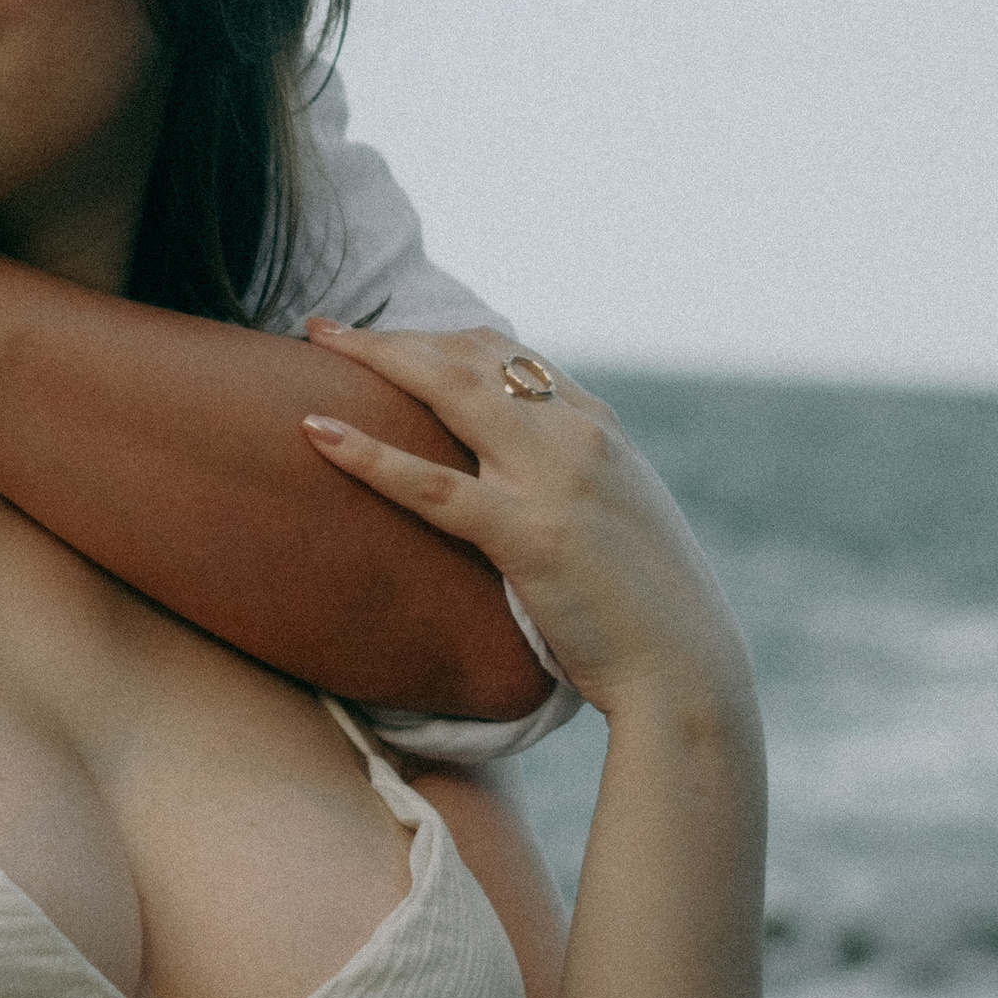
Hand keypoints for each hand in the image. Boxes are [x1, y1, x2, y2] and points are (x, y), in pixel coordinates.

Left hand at [300, 323, 753, 728]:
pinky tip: (315, 431)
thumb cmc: (647, 607)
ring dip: (373, 356)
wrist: (686, 669)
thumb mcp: (618, 516)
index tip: (384, 336)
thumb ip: (573, 478)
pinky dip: (367, 453)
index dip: (436, 336)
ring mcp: (553, 479)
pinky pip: (432, 485)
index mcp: (599, 426)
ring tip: (312, 341)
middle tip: (323, 329)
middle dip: (391, 334)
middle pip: (468, 355)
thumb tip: (514, 476)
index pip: (507, 354)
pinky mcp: (528, 535)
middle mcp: (578, 434)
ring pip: (449, 391)